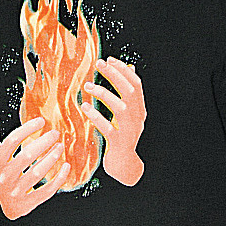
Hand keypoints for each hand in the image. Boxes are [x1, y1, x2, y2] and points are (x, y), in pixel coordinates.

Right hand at [0, 115, 70, 219]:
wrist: (7, 204)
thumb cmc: (5, 173)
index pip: (11, 142)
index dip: (27, 129)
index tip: (42, 121)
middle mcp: (6, 176)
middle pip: (25, 156)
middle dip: (42, 143)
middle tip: (55, 133)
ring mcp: (17, 190)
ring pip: (36, 173)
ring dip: (51, 159)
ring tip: (60, 147)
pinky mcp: (29, 202)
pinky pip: (46, 190)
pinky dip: (58, 179)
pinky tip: (66, 166)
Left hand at [80, 57, 144, 185]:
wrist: (124, 166)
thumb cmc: (122, 137)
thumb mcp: (128, 115)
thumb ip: (128, 95)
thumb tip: (130, 67)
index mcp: (140, 110)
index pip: (136, 84)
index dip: (123, 70)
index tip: (109, 59)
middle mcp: (138, 119)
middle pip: (130, 92)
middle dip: (115, 75)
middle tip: (99, 64)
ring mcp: (130, 132)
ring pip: (121, 107)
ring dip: (104, 94)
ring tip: (87, 86)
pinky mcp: (119, 143)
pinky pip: (108, 127)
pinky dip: (96, 116)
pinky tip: (85, 107)